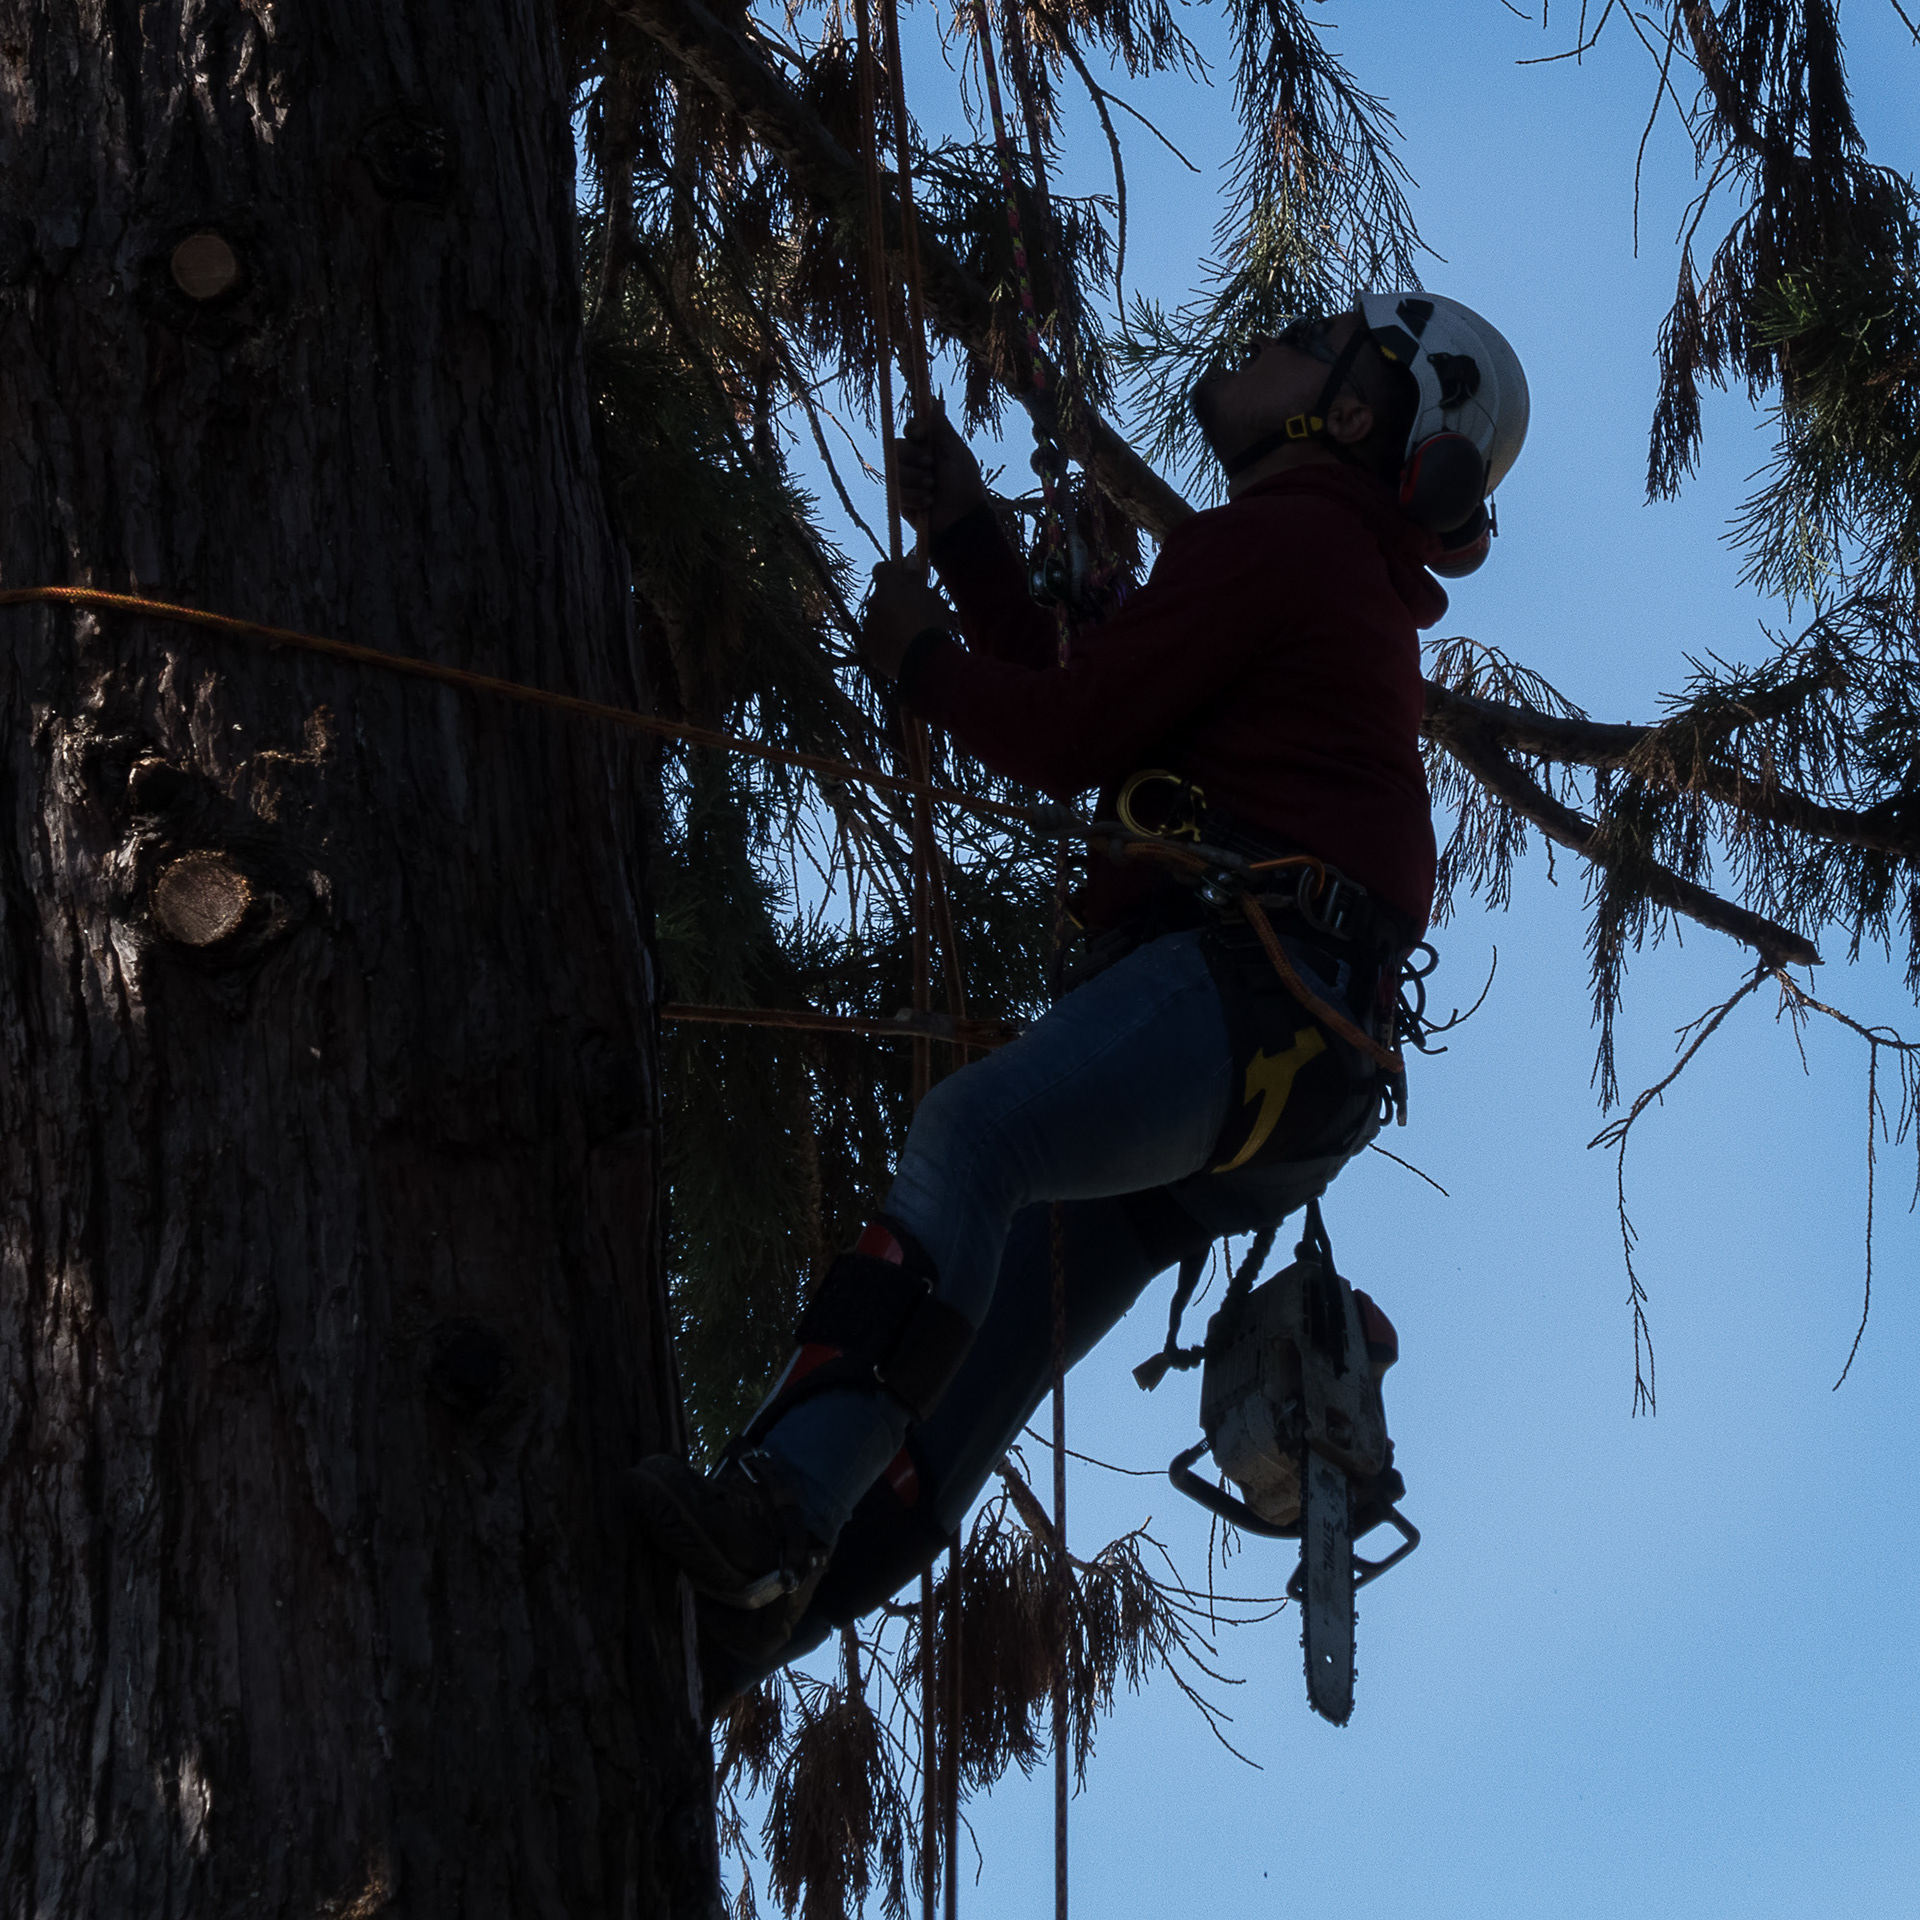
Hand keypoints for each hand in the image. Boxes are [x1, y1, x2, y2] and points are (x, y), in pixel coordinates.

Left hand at [861, 560, 950, 678]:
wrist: (922, 661)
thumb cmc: (929, 624)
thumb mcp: (930, 596)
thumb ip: (914, 578)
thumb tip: (909, 560)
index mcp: (888, 586)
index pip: (882, 568)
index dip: (893, 572)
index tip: (904, 580)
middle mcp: (873, 602)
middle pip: (880, 595)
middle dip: (891, 600)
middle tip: (911, 611)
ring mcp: (868, 624)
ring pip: (876, 616)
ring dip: (887, 619)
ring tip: (908, 633)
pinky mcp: (868, 644)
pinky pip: (874, 636)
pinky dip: (884, 638)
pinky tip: (900, 645)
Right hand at [895, 405, 987, 535]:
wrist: (962, 519)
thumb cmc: (965, 485)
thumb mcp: (956, 454)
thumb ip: (943, 429)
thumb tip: (935, 401)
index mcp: (930, 445)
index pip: (911, 428)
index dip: (913, 430)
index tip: (922, 436)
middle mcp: (915, 460)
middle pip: (897, 446)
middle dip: (913, 457)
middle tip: (930, 466)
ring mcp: (906, 480)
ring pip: (895, 470)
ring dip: (915, 479)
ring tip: (932, 489)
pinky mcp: (900, 500)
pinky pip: (896, 492)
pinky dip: (914, 497)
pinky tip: (928, 504)